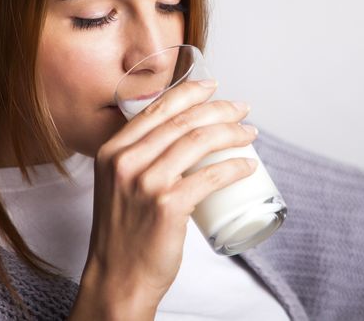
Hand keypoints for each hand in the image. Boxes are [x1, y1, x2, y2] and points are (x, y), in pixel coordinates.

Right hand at [83, 79, 256, 315]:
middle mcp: (126, 161)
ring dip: (232, 133)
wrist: (118, 277)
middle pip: (183, 120)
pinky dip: (234, 168)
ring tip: (250, 135)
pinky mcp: (167, 206)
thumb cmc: (124, 232)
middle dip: (220, 109)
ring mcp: (146, 183)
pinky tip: (248, 167)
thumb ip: (139, 157)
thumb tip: (181, 134)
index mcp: (112, 150)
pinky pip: (210, 176)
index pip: (158, 108)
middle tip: (242, 110)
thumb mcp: (118, 183)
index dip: (190, 92)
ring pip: (199, 141)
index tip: (214, 87)